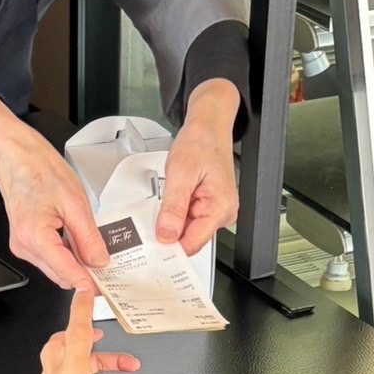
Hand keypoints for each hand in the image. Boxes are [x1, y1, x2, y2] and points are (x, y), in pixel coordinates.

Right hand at [0, 94, 109, 289]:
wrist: (16, 157)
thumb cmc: (40, 170)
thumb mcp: (75, 203)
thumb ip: (88, 237)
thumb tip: (99, 261)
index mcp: (35, 237)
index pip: (66, 272)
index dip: (88, 282)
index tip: (105, 287)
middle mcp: (25, 247)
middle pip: (60, 276)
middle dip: (83, 274)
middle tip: (105, 265)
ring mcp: (22, 247)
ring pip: (55, 269)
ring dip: (74, 264)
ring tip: (89, 246)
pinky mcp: (24, 243)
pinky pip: (49, 258)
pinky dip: (65, 255)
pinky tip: (74, 240)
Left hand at [39, 289, 139, 373]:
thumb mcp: (78, 351)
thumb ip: (81, 321)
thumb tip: (82, 292)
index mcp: (54, 354)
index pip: (72, 333)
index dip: (89, 330)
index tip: (102, 329)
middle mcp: (57, 371)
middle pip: (87, 356)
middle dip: (108, 359)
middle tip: (126, 361)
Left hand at [158, 78, 239, 255]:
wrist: (208, 127)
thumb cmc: (200, 142)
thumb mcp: (180, 173)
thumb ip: (173, 207)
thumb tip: (166, 235)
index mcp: (220, 208)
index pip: (192, 244)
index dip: (170, 247)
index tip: (151, 244)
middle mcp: (223, 214)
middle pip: (189, 240)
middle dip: (169, 233)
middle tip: (154, 218)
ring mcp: (216, 213)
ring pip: (187, 232)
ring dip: (172, 222)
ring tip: (167, 201)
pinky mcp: (209, 209)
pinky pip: (188, 222)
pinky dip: (176, 215)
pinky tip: (172, 201)